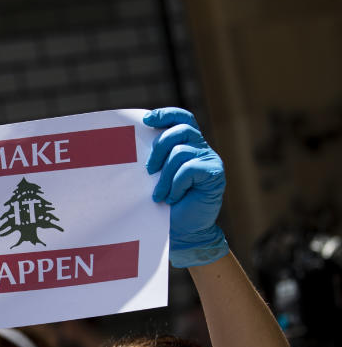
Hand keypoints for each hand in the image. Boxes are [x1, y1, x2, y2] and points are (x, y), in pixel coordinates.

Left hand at [144, 107, 228, 267]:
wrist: (183, 232)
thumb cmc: (165, 205)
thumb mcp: (155, 178)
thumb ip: (153, 159)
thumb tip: (131, 144)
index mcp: (186, 144)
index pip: (181, 118)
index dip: (166, 114)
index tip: (146, 120)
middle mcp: (200, 148)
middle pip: (179, 131)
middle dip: (158, 149)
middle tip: (148, 171)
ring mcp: (209, 159)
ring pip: (180, 152)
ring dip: (165, 177)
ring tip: (160, 195)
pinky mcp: (215, 172)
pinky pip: (189, 169)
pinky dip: (176, 184)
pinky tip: (174, 198)